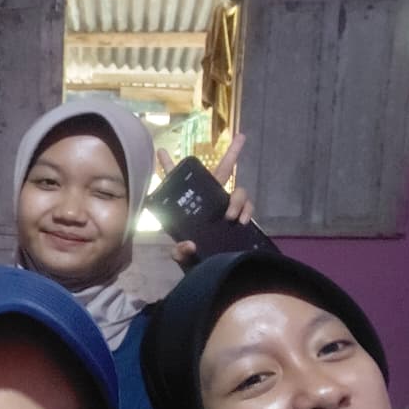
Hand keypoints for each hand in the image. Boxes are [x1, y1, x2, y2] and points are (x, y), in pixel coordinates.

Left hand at [156, 133, 254, 265]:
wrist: (212, 272)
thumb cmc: (193, 259)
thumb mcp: (182, 257)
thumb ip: (180, 253)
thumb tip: (189, 245)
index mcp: (190, 205)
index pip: (178, 183)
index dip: (168, 166)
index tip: (161, 150)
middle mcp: (210, 201)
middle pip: (222, 171)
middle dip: (232, 153)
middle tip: (241, 137)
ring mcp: (226, 207)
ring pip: (239, 190)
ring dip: (236, 200)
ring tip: (230, 216)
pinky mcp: (240, 217)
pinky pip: (248, 207)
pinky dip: (247, 211)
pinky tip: (241, 221)